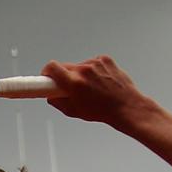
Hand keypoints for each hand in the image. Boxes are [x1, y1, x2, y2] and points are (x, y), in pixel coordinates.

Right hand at [41, 55, 155, 127]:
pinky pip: (92, 63)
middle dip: (63, 76)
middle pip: (64, 66)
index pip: (51, 68)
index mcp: (74, 83)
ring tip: (90, 87)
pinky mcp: (105, 59)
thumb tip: (51, 96)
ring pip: (79, 65)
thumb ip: (58, 102)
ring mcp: (96, 63)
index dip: (46, 72)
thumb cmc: (103, 111)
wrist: (126, 106)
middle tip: (68, 86)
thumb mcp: (74, 111)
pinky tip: (100, 81)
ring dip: (80, 74)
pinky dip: (93, 71)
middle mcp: (84, 70)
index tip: (45, 77)